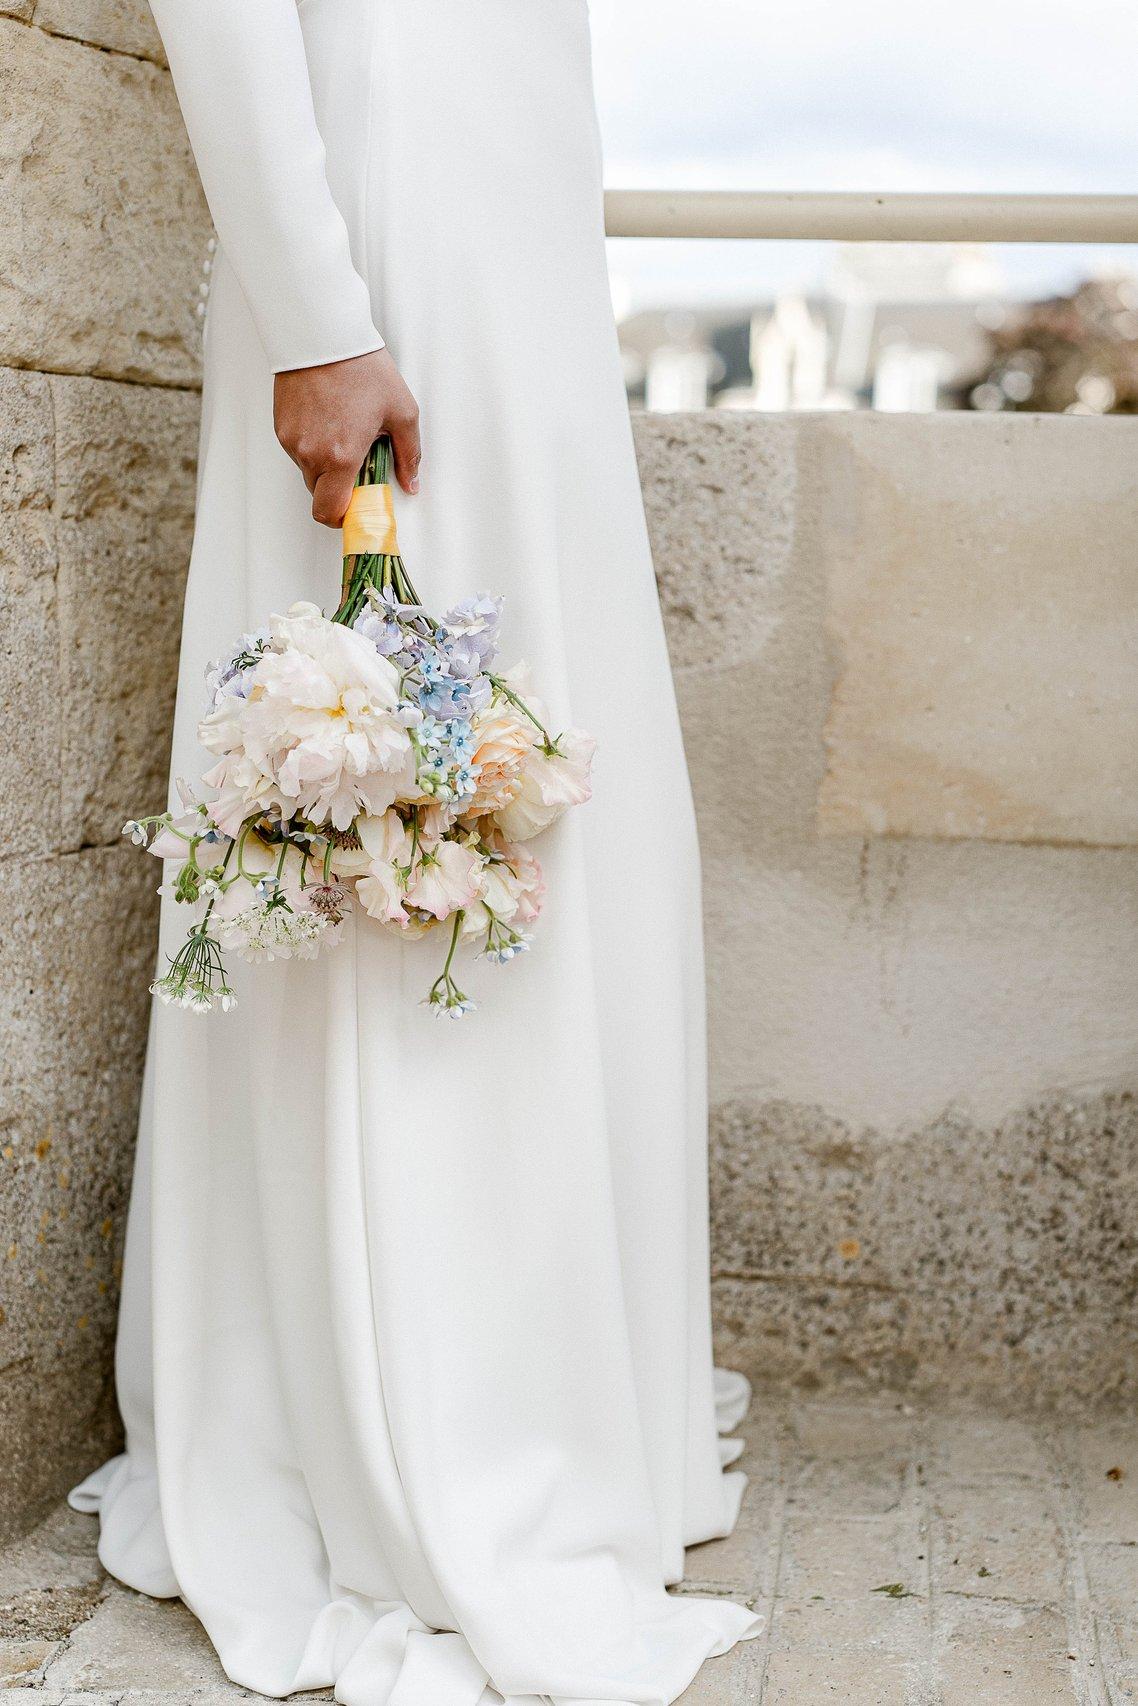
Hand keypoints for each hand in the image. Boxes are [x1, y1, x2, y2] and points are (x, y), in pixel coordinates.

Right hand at [273, 348, 420, 527]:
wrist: (323, 333)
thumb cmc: (363, 368)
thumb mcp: (402, 411)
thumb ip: (410, 455)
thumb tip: (411, 483)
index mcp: (341, 457)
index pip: (330, 511)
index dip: (342, 517)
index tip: (355, 508)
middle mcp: (311, 454)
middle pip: (319, 494)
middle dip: (338, 488)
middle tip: (358, 464)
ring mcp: (292, 441)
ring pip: (309, 472)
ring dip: (326, 465)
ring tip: (344, 431)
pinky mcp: (281, 426)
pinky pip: (298, 450)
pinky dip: (313, 445)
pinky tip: (328, 419)